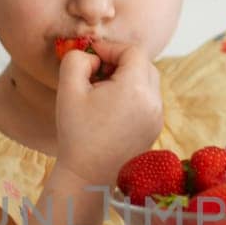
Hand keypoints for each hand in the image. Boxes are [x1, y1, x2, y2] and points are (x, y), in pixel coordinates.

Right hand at [54, 40, 163, 186]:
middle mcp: (153, 101)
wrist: (88, 176)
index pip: (133, 51)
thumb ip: (76, 60)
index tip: (92, 57)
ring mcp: (157, 116)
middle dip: (120, 62)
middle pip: (143, 64)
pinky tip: (110, 110)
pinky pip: (148, 100)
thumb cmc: (77, 133)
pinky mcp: (154, 128)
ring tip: (101, 93)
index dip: (111, 48)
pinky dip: (133, 95)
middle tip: (96, 74)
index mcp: (136, 88)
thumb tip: (93, 56)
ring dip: (127, 78)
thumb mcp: (68, 88)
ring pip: (147, 81)